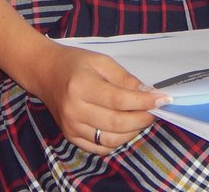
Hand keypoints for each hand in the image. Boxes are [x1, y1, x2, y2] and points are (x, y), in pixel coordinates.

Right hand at [27, 42, 167, 154]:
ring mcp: (71, 127)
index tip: (163, 99)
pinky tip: (125, 128)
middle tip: (155, 111)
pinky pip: (100, 148)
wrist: (45, 73)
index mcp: (81, 86)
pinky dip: (117, 141)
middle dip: (142, 118)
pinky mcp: (71, 137)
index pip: (119, 100)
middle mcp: (74, 110)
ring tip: (141, 118)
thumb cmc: (74, 63)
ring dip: (133, 131)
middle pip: (117, 123)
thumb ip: (124, 78)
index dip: (144, 102)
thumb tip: (147, 93)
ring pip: (111, 139)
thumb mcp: (101, 61)